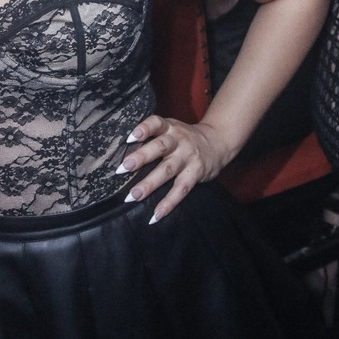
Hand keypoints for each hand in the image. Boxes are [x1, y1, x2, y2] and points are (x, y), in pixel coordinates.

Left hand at [117, 114, 232, 221]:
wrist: (217, 142)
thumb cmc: (184, 138)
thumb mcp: (171, 130)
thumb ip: (152, 137)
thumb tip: (121, 154)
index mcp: (169, 128)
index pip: (156, 123)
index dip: (144, 129)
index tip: (130, 137)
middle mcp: (178, 140)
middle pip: (159, 147)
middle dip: (140, 158)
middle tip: (123, 168)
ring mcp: (188, 157)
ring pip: (167, 170)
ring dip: (149, 184)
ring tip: (133, 196)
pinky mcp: (195, 174)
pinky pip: (181, 190)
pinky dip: (168, 204)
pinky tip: (155, 215)